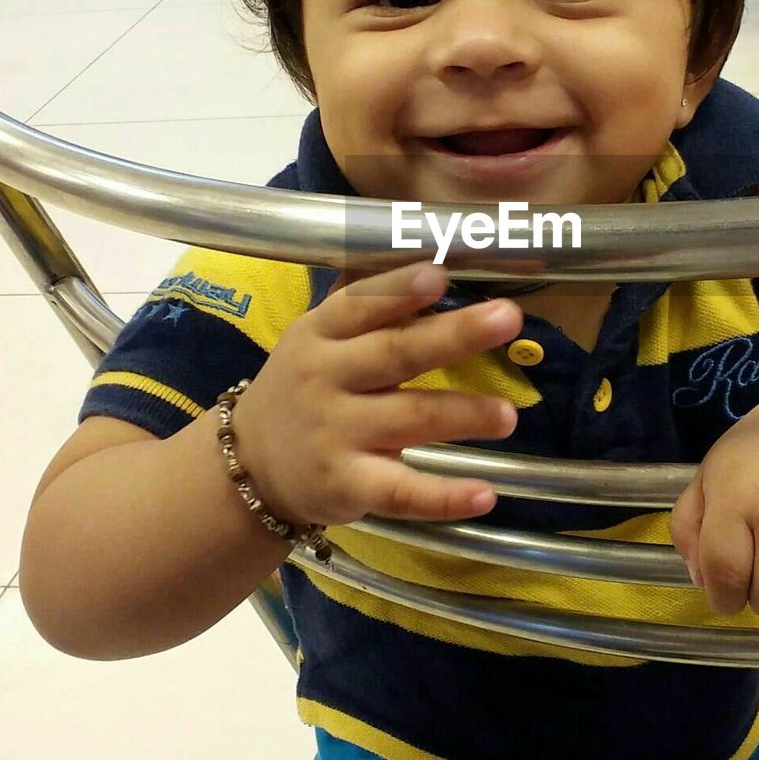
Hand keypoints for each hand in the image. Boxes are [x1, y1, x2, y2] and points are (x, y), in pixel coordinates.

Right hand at [232, 262, 522, 528]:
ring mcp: (335, 434)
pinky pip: (401, 491)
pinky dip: (444, 496)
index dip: (399, 289)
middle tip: (508, 318)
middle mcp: (325, 378)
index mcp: (321, 333)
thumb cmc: (307, 386)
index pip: (361, 304)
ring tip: (508, 415)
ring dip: (464, 414)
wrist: (250, 464)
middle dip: (455, 335)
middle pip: (396, 354)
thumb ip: (370, 308)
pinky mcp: (346, 485)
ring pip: (409, 419)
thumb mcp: (320, 338)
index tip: (440, 274)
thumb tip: (437, 263)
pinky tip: (484, 494)